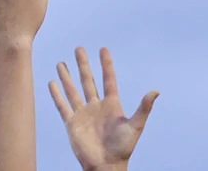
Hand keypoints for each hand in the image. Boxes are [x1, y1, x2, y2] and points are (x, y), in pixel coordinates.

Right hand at [48, 46, 157, 170]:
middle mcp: (96, 106)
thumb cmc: (122, 148)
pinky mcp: (72, 124)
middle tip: (79, 48)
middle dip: (83, 65)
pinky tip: (51, 83)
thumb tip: (156, 91)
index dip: (106, 64)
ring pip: (73, 91)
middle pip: (88, 81)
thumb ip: (144, 108)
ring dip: (66, 77)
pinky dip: (56, 95)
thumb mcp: (135, 126)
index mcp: (111, 104)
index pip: (108, 79)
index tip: (103, 49)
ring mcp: (83, 114)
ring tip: (61, 63)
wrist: (106, 167)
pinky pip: (62, 106)